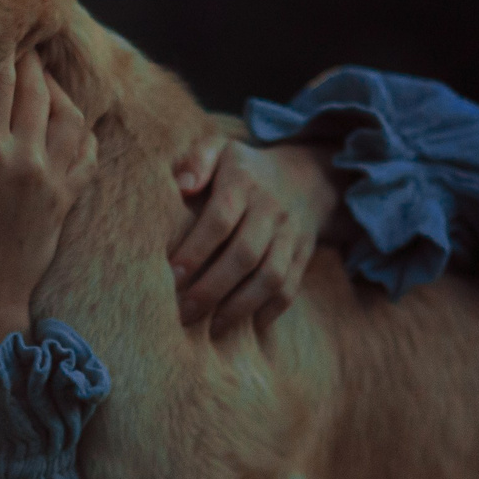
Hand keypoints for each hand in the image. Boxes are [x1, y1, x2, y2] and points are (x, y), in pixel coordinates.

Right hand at [0, 57, 97, 350]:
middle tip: (25, 45)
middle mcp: (26, 161)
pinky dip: (82, 131)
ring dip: (59, 92)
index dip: (0, 57)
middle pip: (36, 93)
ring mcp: (53, 179)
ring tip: (45, 81)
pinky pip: (89, 152)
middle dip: (30, 64)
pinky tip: (69, 122)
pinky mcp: (69, 198)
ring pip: (70, 117)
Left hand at [168, 136, 343, 334]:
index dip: (197, 249)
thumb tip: (181, 185)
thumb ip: (197, 161)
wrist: (307, 178)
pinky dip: (271, 310)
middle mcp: (271, 209)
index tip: (172, 275)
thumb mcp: (220, 149)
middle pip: (245, 254)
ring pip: (270, 277)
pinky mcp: (304, 255)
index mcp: (244, 182)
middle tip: (184, 312)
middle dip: (212, 288)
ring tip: (212, 328)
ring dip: (240, 306)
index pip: (221, 219)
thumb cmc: (244, 169)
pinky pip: (291, 287)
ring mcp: (291, 235)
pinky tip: (248, 325)